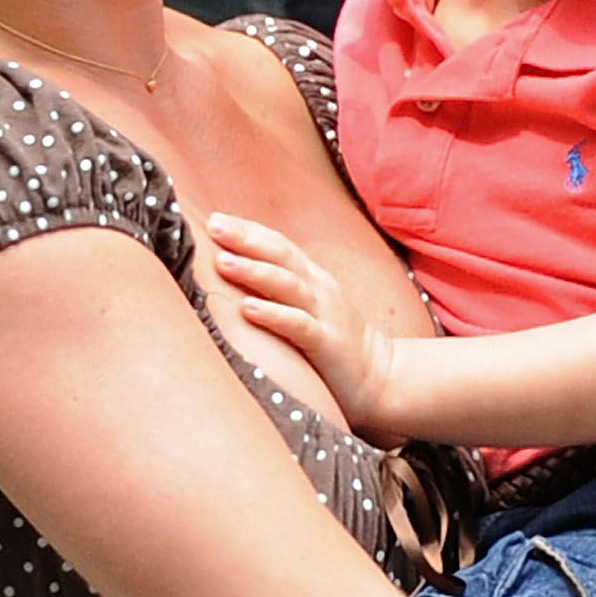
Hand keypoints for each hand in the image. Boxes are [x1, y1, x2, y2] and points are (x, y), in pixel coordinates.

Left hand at [207, 211, 401, 434]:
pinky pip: (298, 325)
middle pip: (280, 255)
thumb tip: (235, 276)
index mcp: (311, 278)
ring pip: (287, 285)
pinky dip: (273, 315)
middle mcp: (318, 289)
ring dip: (254, 271)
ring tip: (223, 262)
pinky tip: (247, 309)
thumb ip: (280, 289)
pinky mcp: (327, 343)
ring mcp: (324, 314)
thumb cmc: (334, 343)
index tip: (215, 219)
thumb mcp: (308, 307)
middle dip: (246, 239)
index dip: (248, 230)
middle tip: (213, 225)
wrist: (382, 377)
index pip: (278, 245)